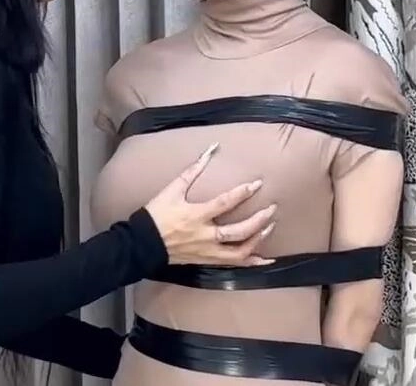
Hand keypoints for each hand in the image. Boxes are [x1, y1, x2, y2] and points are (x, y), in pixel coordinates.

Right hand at [144, 143, 275, 265]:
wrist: (144, 243)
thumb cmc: (157, 214)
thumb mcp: (171, 190)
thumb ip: (191, 171)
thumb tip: (209, 152)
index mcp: (196, 215)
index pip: (225, 203)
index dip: (243, 193)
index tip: (258, 184)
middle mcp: (205, 235)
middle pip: (239, 231)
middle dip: (259, 220)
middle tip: (272, 208)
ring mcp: (208, 251)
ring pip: (240, 251)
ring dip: (258, 239)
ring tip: (269, 227)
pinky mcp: (208, 260)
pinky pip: (234, 264)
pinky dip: (252, 262)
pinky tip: (266, 259)